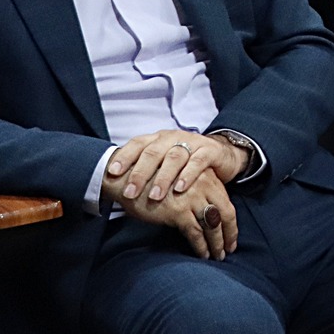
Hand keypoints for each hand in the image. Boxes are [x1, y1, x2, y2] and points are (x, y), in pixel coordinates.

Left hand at [106, 130, 247, 205]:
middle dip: (140, 173)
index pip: (138, 144)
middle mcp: (173, 137)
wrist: (222, 153)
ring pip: (174, 157)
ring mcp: (192, 142)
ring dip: (163, 177)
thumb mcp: (164, 162)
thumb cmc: (186, 162)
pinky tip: (180, 189)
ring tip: (155, 196)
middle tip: (130, 192)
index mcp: (158, 138)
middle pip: (153, 152)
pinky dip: (188, 175)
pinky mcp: (210, 151)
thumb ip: (146, 170)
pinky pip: (198, 162)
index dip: (125, 157)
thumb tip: (116, 186)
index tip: (112, 173)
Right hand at [115, 173, 238, 260]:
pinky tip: (202, 254)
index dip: (230, 222)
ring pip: (211, 225)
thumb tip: (210, 213)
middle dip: (228, 234)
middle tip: (229, 249)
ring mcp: (192, 198)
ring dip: (216, 243)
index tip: (231, 236)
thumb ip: (197, 191)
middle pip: (224, 214)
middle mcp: (203, 185)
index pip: (226, 202)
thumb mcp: (181, 179)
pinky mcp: (178, 211)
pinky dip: (201, 246)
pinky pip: (195, 233)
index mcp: (206, 176)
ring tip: (217, 256)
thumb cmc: (153, 180)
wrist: (128, 178)